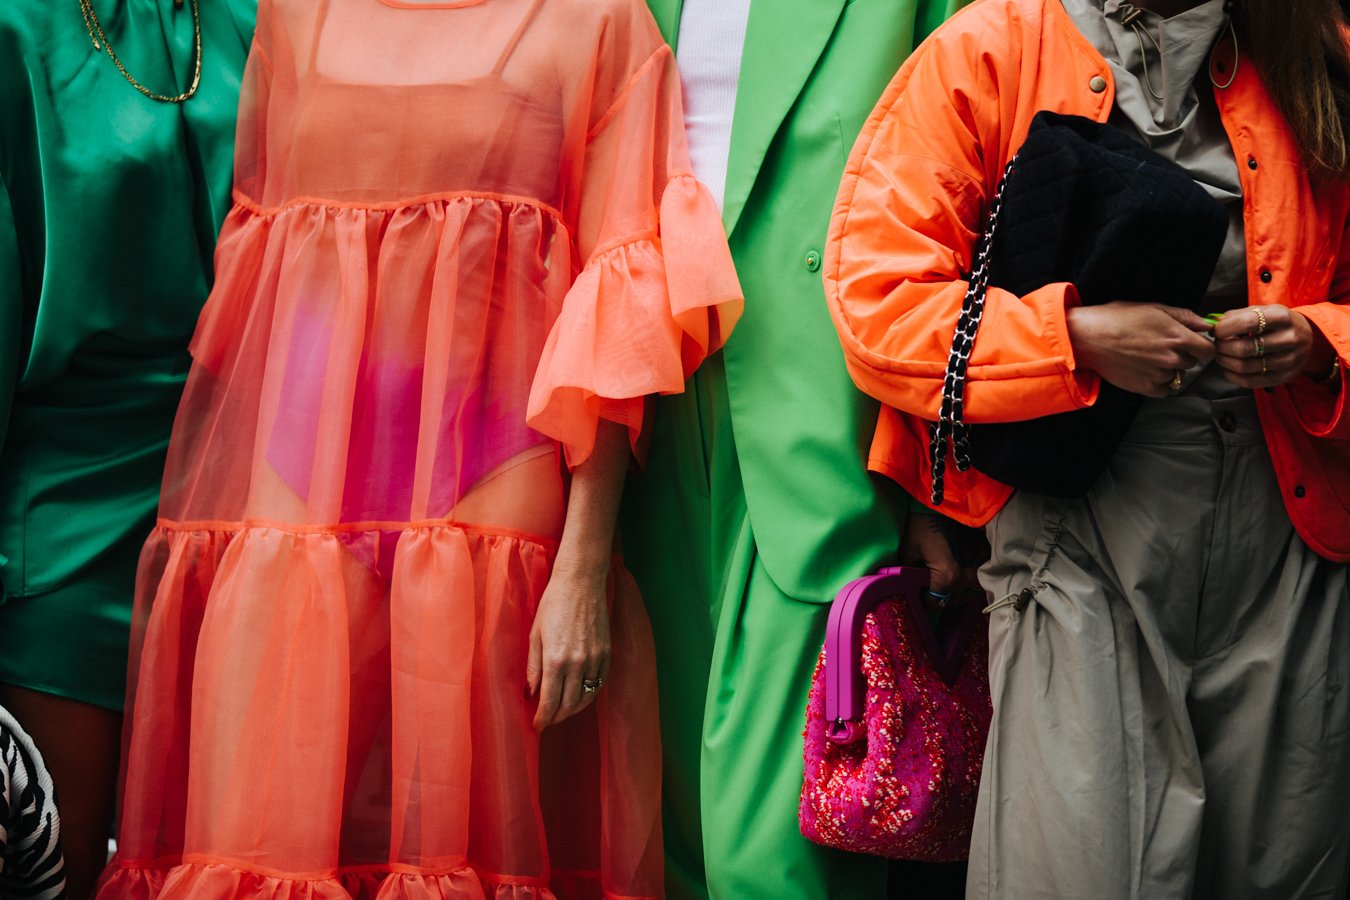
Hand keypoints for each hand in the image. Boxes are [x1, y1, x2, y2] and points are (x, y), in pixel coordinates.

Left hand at [527, 564, 610, 730]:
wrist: (581, 583)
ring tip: (562, 712)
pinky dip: (589, 695)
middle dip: (556, 717)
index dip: (543, 718)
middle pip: (568, 705)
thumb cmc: (553, 604)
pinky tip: (580, 695)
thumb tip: (531, 692)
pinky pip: (599, 684)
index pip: (549, 701)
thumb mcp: (535, 635)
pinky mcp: (607, 653)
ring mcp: (595, 659)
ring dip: (573, 710)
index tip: (537, 726)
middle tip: (548, 720)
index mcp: (555, 660)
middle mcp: (578, 664)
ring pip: (586, 698)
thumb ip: (533, 667)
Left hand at [901, 512, 987, 615]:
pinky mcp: (976, 555)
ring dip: (954, 594)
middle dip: (939, 602)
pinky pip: (973, 577)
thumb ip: (907, 575)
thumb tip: (904, 587)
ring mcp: (972, 565)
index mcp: (947, 576)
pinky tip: (953, 581)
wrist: (937, 503)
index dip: (922, 605)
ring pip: (967, 591)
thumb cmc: (920, 526)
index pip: (936, 603)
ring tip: (939, 591)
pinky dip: (964, 582)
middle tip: (925, 597)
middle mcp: (963, 574)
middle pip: (953, 600)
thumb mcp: (908, 552)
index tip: (913, 601)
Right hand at [1067, 303, 1215, 396]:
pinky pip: (1164, 390)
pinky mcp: (1144, 387)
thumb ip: (1184, 317)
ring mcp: (1158, 374)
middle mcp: (1171, 357)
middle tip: (1161, 347)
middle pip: (1192, 363)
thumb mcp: (1153, 308)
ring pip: (1177, 376)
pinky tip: (1145, 371)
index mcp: (1177, 336)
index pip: (1208, 350)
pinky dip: (1158, 383)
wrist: (1088, 338)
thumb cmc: (1118, 318)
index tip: (1193, 345)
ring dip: (1168, 369)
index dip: (1203, 347)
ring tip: (1148, 358)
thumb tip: (1206, 325)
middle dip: (1182, 355)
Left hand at [1212, 304, 1332, 388]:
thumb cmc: (1277, 323)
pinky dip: (1232, 376)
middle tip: (1217, 345)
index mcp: (1282, 317)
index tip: (1217, 331)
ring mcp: (1288, 360)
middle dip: (1222, 347)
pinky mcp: (1284, 377)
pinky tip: (1228, 369)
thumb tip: (1213, 326)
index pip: (1248, 322)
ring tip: (1221, 355)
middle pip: (1243, 348)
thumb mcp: (1263, 311)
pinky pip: (1250, 381)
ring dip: (1224, 362)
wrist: (1308, 337)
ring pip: (1244, 366)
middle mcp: (1288, 339)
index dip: (1225, 328)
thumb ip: (1237, 315)